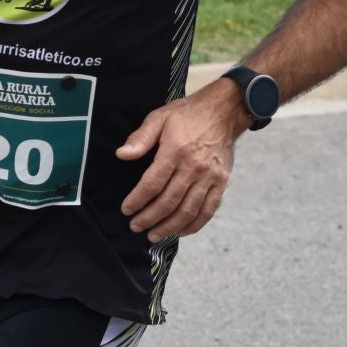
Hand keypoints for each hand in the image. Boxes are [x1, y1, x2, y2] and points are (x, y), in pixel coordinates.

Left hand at [114, 85, 246, 241]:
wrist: (224, 111)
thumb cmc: (188, 114)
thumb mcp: (159, 117)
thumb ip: (140, 138)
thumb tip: (121, 154)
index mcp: (175, 151)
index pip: (153, 184)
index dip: (137, 200)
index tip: (126, 210)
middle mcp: (194, 167)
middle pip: (169, 202)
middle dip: (149, 218)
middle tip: (136, 227)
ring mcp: (210, 177)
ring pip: (188, 210)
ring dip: (170, 227)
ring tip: (154, 235)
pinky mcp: (221, 182)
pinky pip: (208, 209)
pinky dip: (195, 225)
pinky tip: (181, 231)